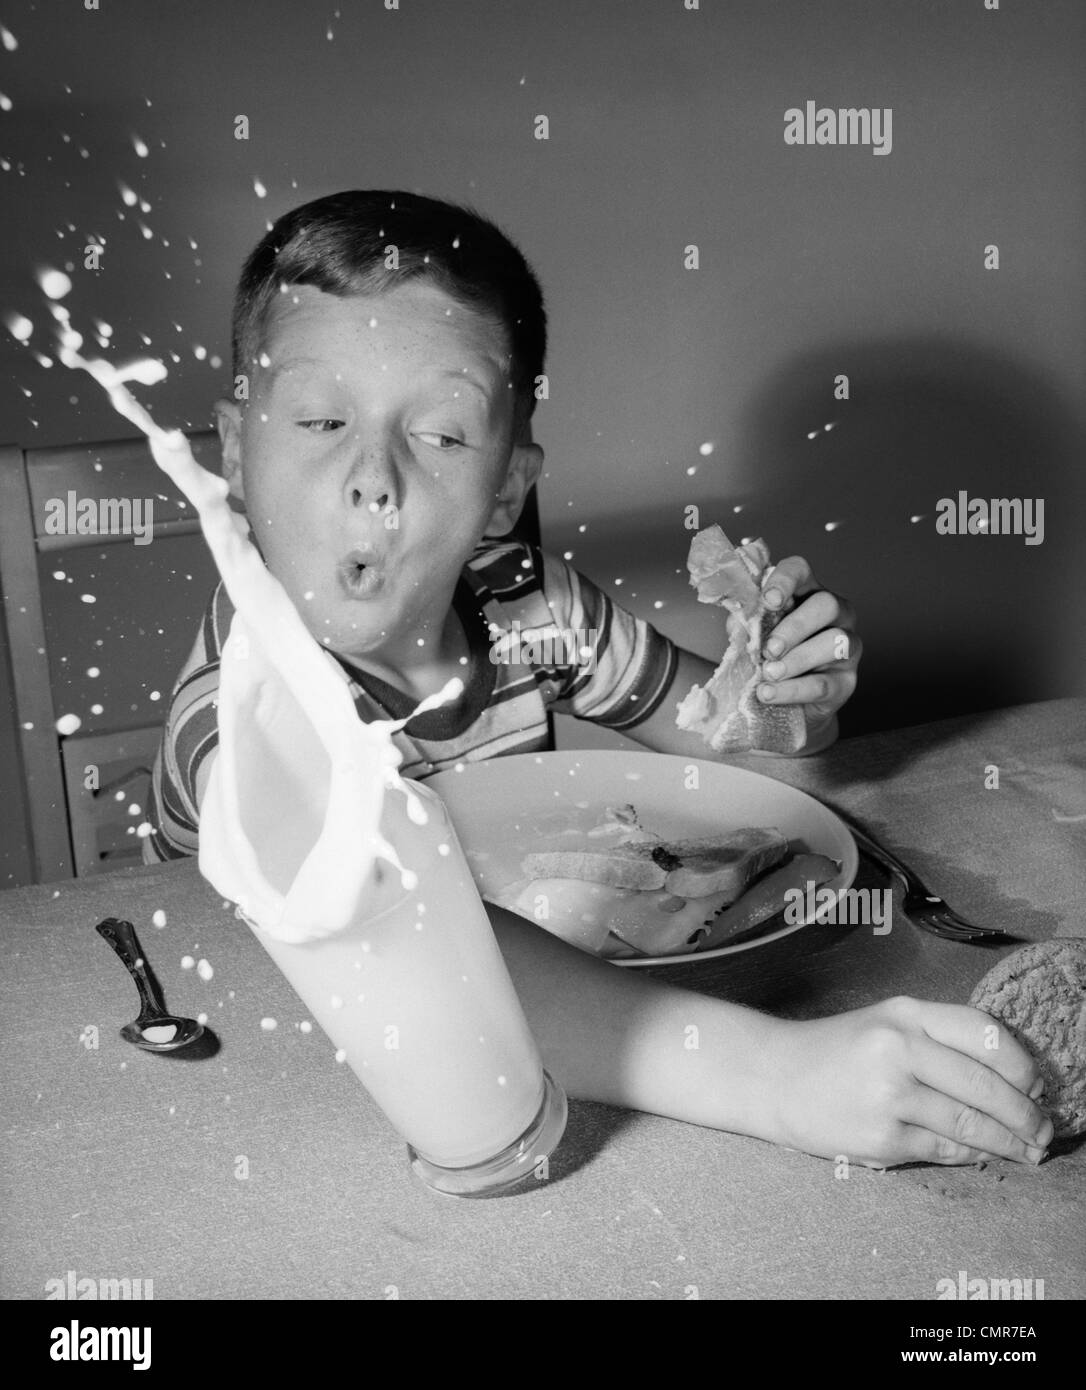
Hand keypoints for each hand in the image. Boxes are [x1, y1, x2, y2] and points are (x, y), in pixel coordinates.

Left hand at [736, 554, 859, 745]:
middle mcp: (836, 614)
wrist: (786, 707)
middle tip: (768, 649)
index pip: (801, 571)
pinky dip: (793, 689)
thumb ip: (746, 624)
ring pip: (833, 642)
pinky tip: (770, 693)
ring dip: (796, 659)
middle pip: (827, 604)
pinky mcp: (846, 681)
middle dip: (794, 627)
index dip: (785, 581)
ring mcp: (847, 646)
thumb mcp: (752, 636)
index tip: (768, 601)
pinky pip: (824, 683)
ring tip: (769, 674)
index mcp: (807, 593)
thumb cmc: (769, 660)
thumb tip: (738, 618)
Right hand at [762, 996, 1052, 1168]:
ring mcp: (889, 1095)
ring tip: (1027, 1152)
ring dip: (1008, 1143)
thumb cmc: (835, 1051)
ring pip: (970, 1125)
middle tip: (1042, 1131)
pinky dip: (971, 1156)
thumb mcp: (885, 1025)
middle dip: (1025, 1114)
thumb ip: (938, 1042)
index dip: (1020, 1064)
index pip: (983, 1034)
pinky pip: (943, 1151)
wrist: (772, 1078)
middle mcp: (898, 1048)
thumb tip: (1010, 1084)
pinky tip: (982, 1156)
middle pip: (985, 1085)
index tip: (1035, 1085)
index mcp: (904, 1013)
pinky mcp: (880, 1138)